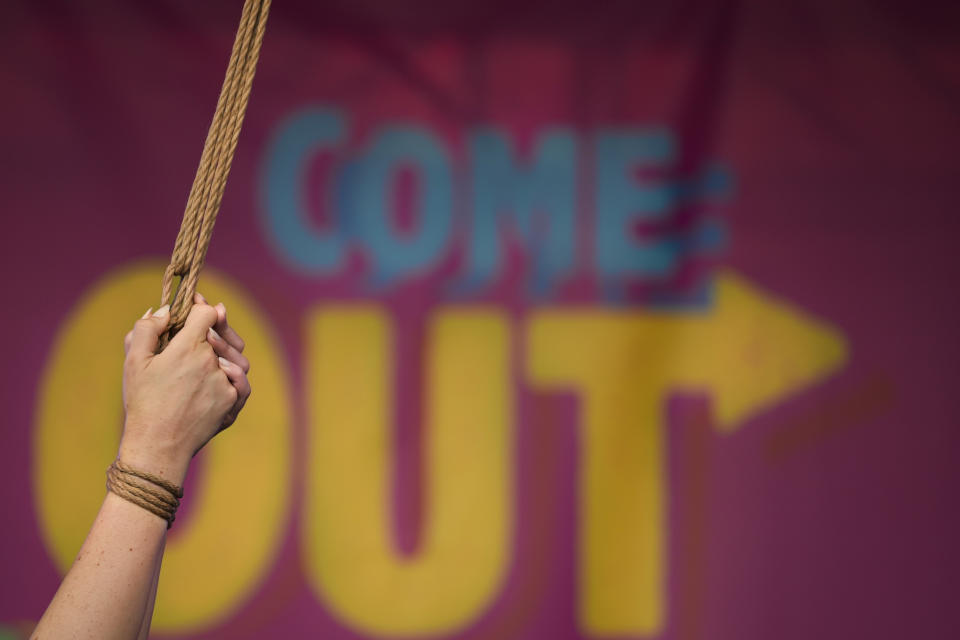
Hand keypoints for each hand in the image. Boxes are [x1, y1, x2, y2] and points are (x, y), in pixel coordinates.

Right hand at [117, 300, 244, 484]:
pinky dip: (235, 374)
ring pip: (237, 358)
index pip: (206, 314)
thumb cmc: (143, 402)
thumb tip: (164, 310)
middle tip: (208, 326)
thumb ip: (147, 328)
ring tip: (212, 350)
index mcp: (188, 348)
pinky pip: (242, 382)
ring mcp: (224, 384)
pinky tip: (223, 372)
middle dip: (216, 326)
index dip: (201, 306)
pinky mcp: (232, 403)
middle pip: (223, 334)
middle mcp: (211, 363)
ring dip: (226, 350)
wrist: (158, 445)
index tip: (195, 305)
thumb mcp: (134, 361)